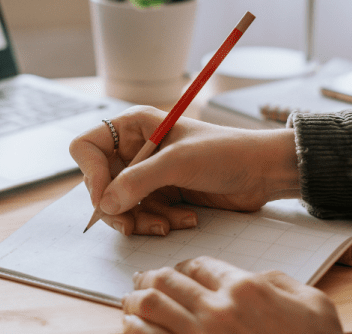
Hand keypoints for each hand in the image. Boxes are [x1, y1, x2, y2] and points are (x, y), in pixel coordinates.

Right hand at [69, 106, 300, 235]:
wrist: (263, 171)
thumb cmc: (225, 153)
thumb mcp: (178, 163)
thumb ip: (138, 181)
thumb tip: (104, 204)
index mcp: (133, 126)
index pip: (88, 148)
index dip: (91, 174)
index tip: (105, 198)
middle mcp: (135, 148)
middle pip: (100, 183)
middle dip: (117, 206)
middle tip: (131, 225)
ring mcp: (147, 173)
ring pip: (120, 205)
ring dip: (142, 219)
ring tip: (169, 224)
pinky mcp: (162, 194)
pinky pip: (142, 215)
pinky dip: (158, 222)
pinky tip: (185, 219)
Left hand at [122, 256, 342, 333]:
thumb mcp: (314, 305)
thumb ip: (281, 282)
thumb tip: (258, 277)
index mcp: (245, 290)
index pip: (198, 265)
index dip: (184, 267)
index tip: (178, 272)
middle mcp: (217, 311)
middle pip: (166, 281)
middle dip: (150, 278)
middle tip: (142, 280)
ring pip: (148, 307)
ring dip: (134, 301)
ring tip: (130, 301)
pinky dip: (133, 329)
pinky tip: (131, 326)